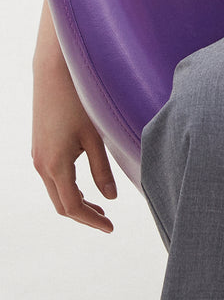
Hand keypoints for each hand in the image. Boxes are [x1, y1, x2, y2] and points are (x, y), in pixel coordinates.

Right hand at [32, 4, 116, 232]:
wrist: (54, 70)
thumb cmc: (79, 99)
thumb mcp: (95, 135)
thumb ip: (102, 169)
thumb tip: (110, 197)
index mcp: (55, 165)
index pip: (72, 206)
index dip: (91, 220)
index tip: (110, 228)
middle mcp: (41, 164)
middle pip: (61, 203)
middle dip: (83, 214)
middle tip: (107, 221)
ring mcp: (38, 155)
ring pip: (55, 190)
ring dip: (76, 200)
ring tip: (100, 205)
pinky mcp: (40, 145)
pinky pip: (52, 176)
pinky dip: (68, 186)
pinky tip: (86, 182)